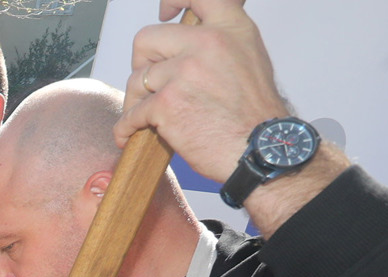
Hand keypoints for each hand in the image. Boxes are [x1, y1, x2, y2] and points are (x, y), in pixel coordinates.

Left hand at [118, 0, 288, 181]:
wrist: (261, 151)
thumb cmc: (255, 114)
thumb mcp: (248, 57)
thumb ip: (219, 41)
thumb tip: (187, 40)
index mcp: (230, 28)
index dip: (173, 0)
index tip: (165, 12)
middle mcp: (207, 43)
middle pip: (147, 39)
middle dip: (142, 63)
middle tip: (149, 83)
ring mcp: (185, 71)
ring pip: (137, 78)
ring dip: (136, 100)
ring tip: (145, 116)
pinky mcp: (167, 102)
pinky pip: (132, 112)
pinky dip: (127, 127)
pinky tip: (129, 135)